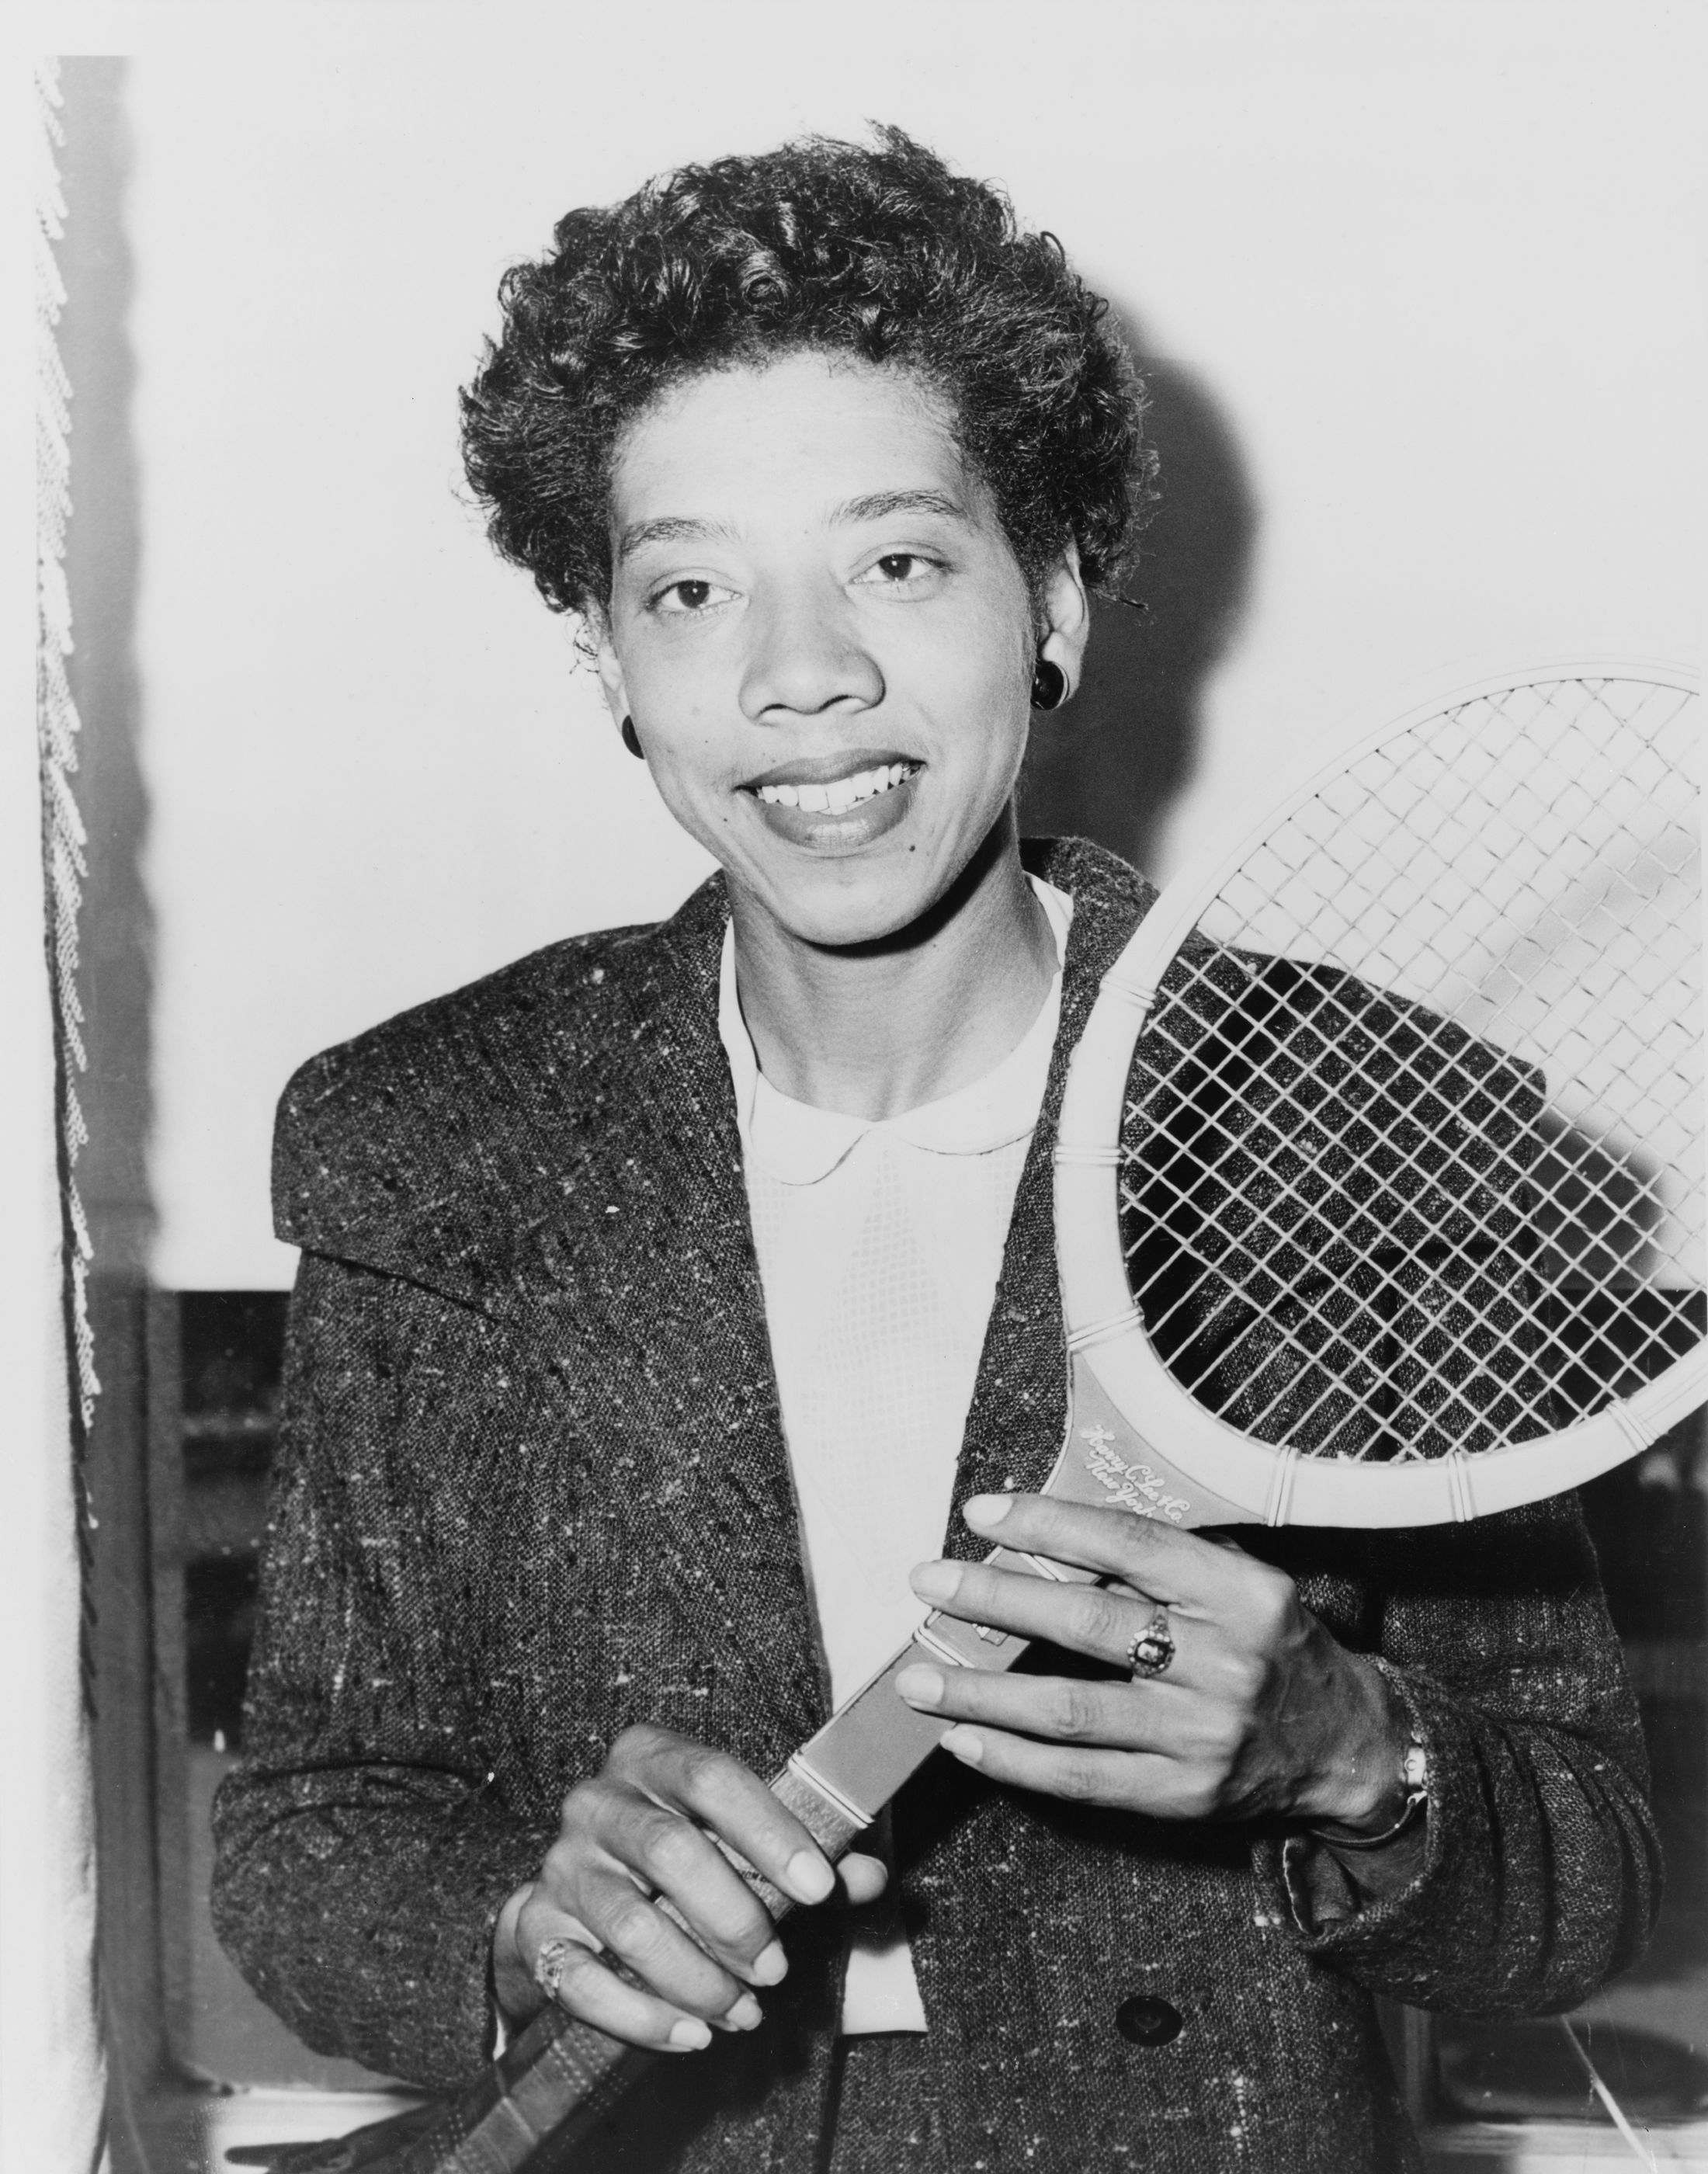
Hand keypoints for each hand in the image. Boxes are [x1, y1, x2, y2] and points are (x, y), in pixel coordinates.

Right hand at [492, 1723, 886, 2050]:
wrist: (579, 1901)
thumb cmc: (684, 1863)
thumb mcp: (743, 1845)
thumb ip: (807, 1859)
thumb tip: (869, 1877)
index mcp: (650, 1758)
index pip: (711, 1776)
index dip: (770, 1831)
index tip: (820, 1890)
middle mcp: (597, 1801)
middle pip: (671, 1851)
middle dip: (737, 1920)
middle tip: (777, 1969)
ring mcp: (560, 1865)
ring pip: (632, 1924)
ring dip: (699, 1980)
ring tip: (745, 2012)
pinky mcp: (534, 1928)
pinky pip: (584, 1981)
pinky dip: (644, 2018)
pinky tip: (693, 2036)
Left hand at [896, 1493, 1407, 1830]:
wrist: (1344, 1743)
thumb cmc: (1271, 1644)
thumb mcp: (1239, 1583)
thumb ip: (1158, 1562)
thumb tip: (1038, 1533)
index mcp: (1241, 1593)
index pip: (1129, 1545)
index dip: (1048, 1524)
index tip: (981, 1513)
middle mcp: (1225, 1663)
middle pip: (1087, 1623)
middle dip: (996, 1598)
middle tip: (928, 1583)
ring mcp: (1202, 1737)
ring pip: (1070, 1710)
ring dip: (982, 1693)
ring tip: (918, 1677)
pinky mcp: (1183, 1796)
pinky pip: (1080, 1779)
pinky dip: (1013, 1760)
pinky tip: (963, 1738)